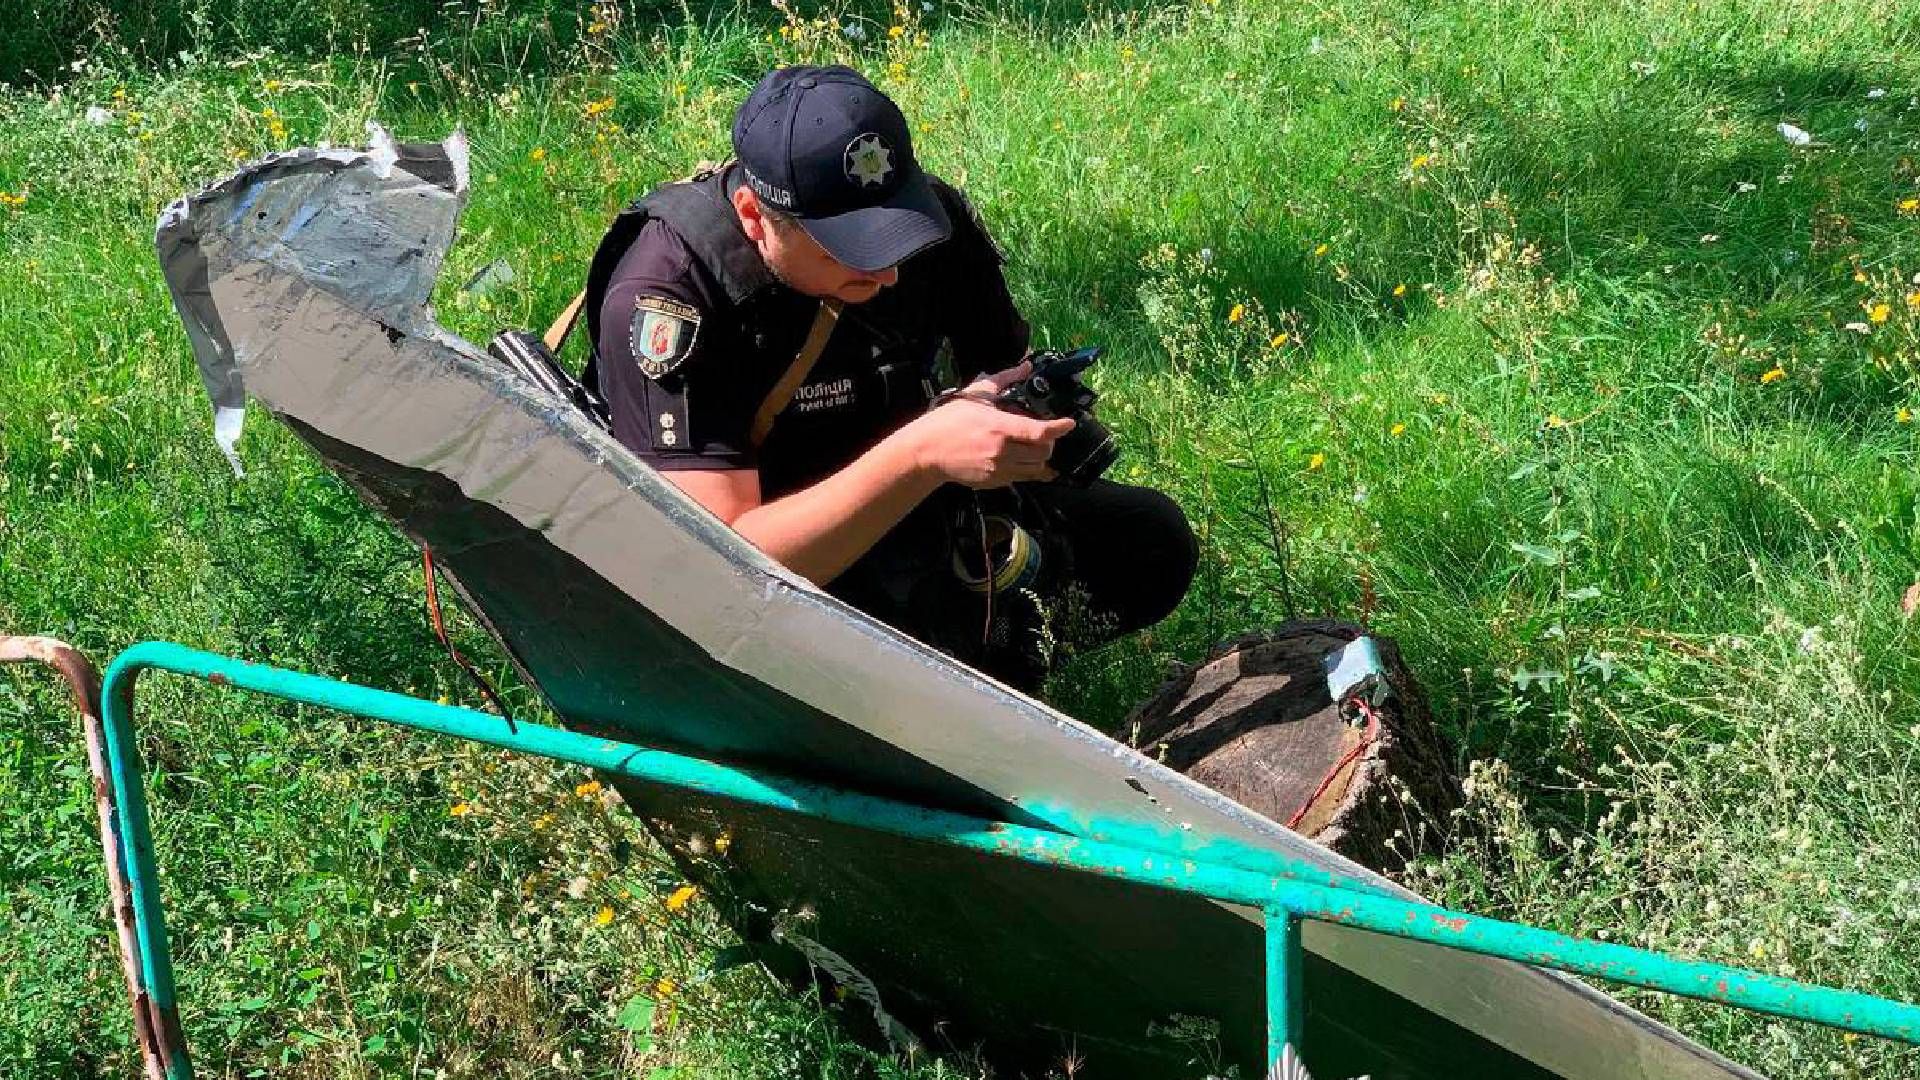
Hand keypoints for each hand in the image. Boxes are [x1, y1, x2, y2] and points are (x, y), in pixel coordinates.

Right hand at [903, 360, 1075, 487]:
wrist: (926, 452)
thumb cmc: (948, 421)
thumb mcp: (976, 395)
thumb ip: (1004, 379)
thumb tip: (1025, 365)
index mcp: (1000, 428)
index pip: (1040, 432)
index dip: (1059, 428)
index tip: (1068, 423)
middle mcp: (1002, 452)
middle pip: (1043, 453)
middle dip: (1049, 444)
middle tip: (1045, 435)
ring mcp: (998, 470)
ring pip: (1035, 470)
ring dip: (1039, 459)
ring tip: (1033, 448)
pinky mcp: (993, 482)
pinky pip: (1020, 478)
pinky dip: (1024, 469)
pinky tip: (1018, 458)